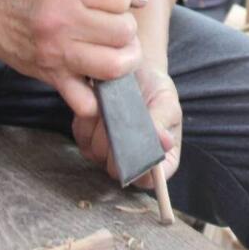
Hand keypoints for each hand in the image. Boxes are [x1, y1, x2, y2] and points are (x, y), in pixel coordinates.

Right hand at [0, 0, 146, 116]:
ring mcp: (55, 52)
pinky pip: (85, 101)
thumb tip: (140, 0)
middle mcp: (61, 19)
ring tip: (113, 49)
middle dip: (125, 27)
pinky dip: (97, 95)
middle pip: (124, 32)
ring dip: (122, 59)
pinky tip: (95, 76)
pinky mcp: (49, 76)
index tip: (110, 0)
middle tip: (112, 25)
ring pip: (115, 66)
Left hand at [72, 65, 181, 186]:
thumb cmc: (156, 88)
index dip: (139, 167)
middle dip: (118, 142)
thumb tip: (165, 143)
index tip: (136, 142)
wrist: (132, 69)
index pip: (148, 180)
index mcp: (159, 160)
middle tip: (124, 114)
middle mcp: (131, 164)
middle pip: (116, 170)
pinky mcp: (86, 141)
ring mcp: (106, 155)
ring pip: (97, 153)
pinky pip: (83, 137)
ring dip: (103, 126)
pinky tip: (101, 104)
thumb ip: (162, 122)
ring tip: (114, 103)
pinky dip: (89, 120)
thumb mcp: (166, 101)